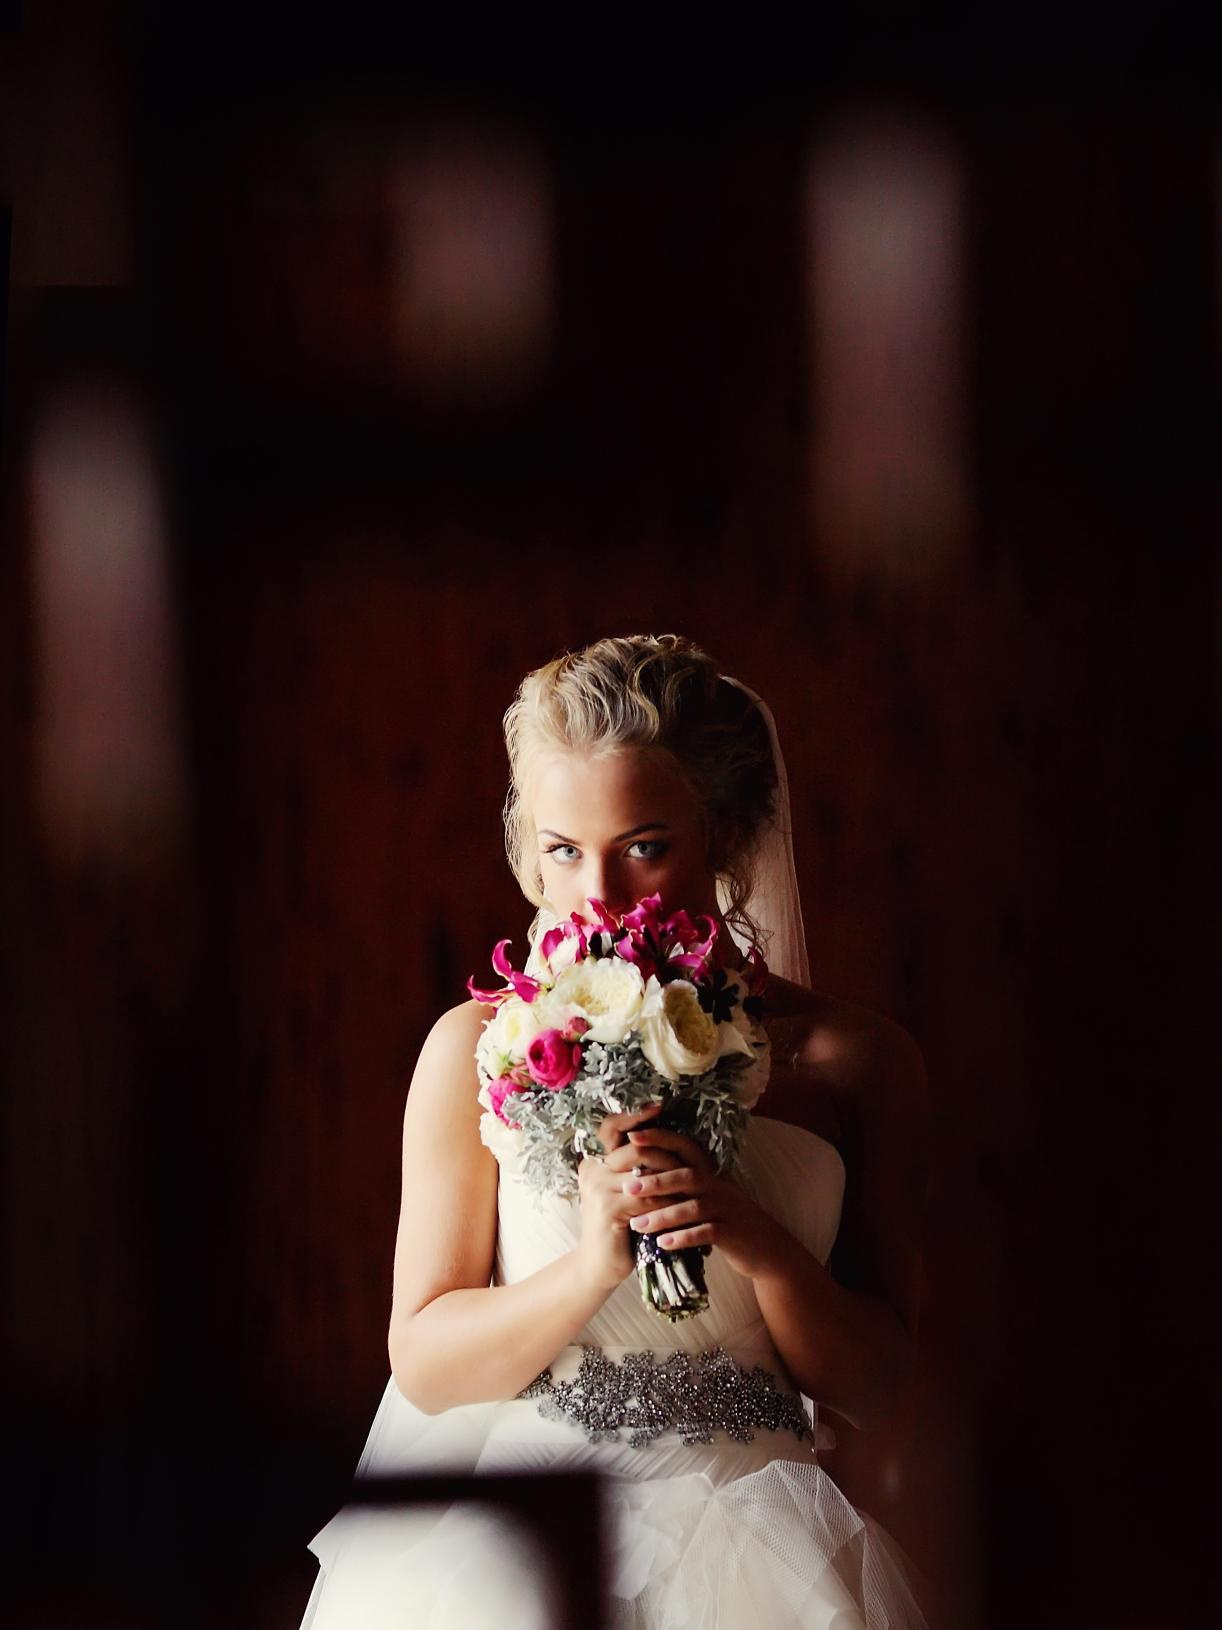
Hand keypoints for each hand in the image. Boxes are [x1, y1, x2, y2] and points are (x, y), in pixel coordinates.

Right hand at [573, 1104, 687, 1295]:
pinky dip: (669, 1203)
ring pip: (647, 1173)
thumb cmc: (618, 1229)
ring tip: (695, 1185)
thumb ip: (635, 1170)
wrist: (599, 1267)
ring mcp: (597, 1188)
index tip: (659, 1107)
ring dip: (673, 1181)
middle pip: (636, 1148)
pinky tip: (684, 1207)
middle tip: (693, 1163)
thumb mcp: (624, 1194)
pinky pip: (648, 1198)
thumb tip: (664, 1143)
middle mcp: (591, 1170)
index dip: (634, 1116)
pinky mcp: (608, 1208)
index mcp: (593, 1163)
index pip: (611, 1129)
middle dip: (667, 1155)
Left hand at [619, 1124, 792, 1282]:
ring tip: (637, 1225)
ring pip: (692, 1207)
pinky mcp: (732, 1233)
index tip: (632, 1136)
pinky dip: (683, 1237)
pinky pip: (706, 1233)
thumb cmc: (728, 1221)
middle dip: (655, 1181)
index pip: (684, 1147)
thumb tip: (641, 1178)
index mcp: (711, 1173)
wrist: (768, 1248)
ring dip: (663, 1216)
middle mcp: (719, 1186)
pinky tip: (663, 1243)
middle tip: (627, 1188)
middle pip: (685, 1176)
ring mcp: (727, 1209)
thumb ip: (683, 1187)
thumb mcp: (709, 1197)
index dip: (659, 1139)